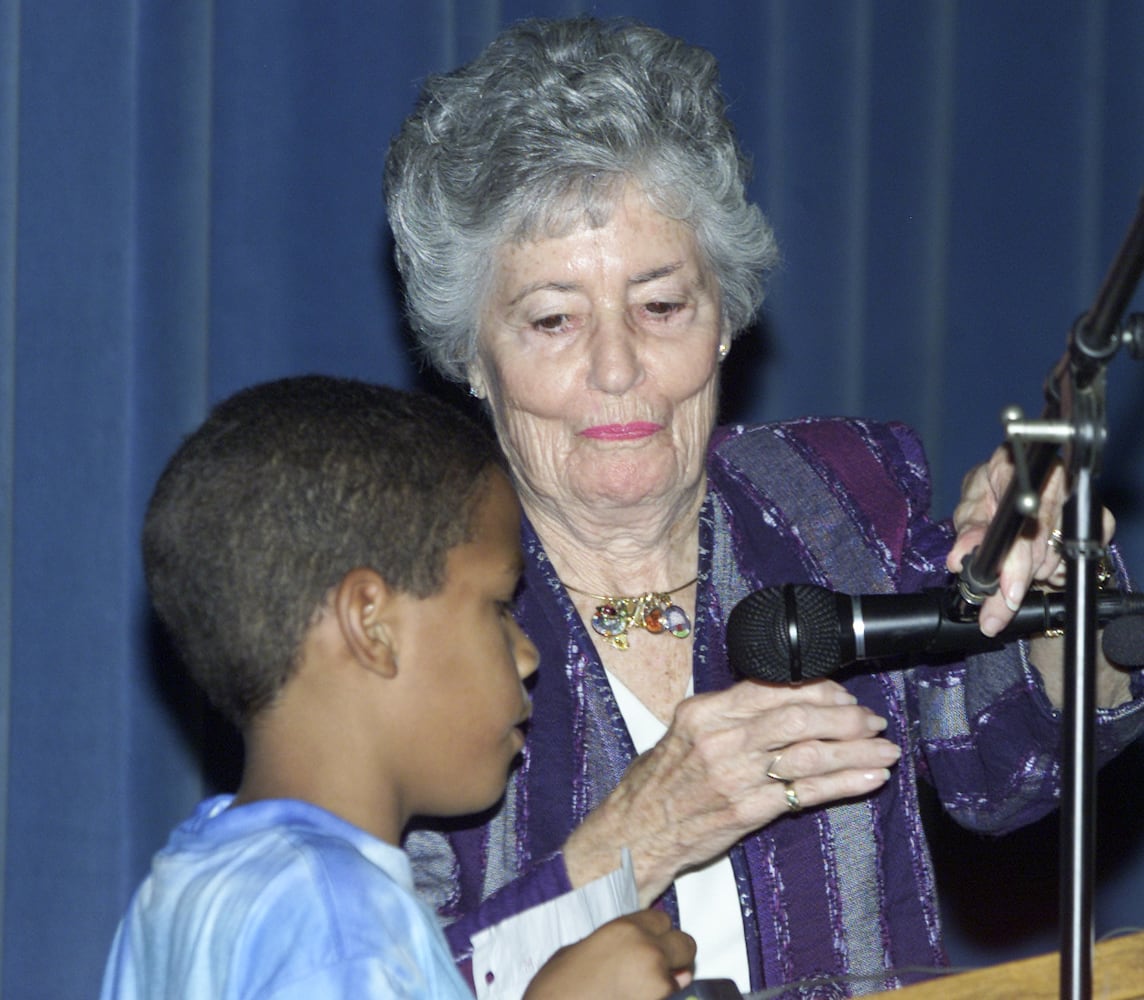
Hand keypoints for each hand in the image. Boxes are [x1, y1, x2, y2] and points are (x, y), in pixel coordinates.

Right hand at [523, 910, 695, 999]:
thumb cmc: (556, 988)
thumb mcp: (577, 952)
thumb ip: (611, 946)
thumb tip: (626, 954)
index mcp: (624, 929)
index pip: (662, 919)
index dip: (657, 932)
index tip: (651, 941)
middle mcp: (647, 950)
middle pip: (685, 943)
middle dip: (676, 954)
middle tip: (660, 966)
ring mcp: (656, 982)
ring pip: (683, 976)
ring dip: (670, 980)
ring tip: (644, 988)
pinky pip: (671, 997)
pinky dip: (661, 998)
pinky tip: (638, 998)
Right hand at [563, 679, 899, 903]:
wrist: (634, 832)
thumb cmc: (659, 782)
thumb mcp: (684, 732)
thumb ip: (729, 716)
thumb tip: (783, 700)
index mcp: (704, 713)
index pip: (771, 688)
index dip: (816, 690)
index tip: (843, 696)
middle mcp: (720, 740)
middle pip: (796, 718)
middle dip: (845, 718)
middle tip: (872, 720)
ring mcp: (735, 777)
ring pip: (808, 755)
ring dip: (854, 750)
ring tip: (884, 749)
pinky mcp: (747, 811)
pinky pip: (806, 793)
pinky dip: (844, 783)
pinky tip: (869, 777)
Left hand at [945, 446, 1114, 636]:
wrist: (1005, 489)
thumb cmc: (986, 496)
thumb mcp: (968, 511)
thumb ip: (967, 535)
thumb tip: (961, 560)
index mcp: (1012, 468)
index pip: (1021, 518)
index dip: (1016, 559)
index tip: (1008, 591)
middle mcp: (1050, 479)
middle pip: (1042, 542)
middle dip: (1019, 579)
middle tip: (1000, 606)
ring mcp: (1075, 498)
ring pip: (1059, 555)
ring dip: (1036, 574)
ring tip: (1016, 571)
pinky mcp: (1093, 517)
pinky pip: (1079, 558)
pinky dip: (1057, 571)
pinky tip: (1042, 566)